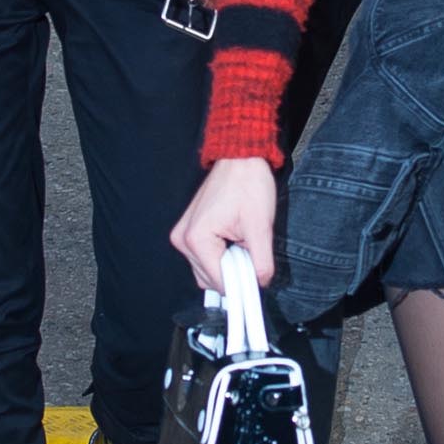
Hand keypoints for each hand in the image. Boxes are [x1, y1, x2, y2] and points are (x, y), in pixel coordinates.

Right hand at [172, 158, 277, 291]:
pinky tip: (233, 241)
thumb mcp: (260, 226)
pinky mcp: (187, 233)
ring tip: (242, 243)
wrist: (239, 158)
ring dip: (227, 265)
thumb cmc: (249, 185)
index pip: (219, 281)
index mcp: (197, 239)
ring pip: (206, 272)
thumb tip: (260, 284)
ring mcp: (182, 236)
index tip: (258, 277)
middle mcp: (183, 240)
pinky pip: (204, 259)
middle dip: (234, 273)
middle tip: (252, 254)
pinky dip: (220, 258)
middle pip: (210, 280)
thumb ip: (261, 261)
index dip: (241, 283)